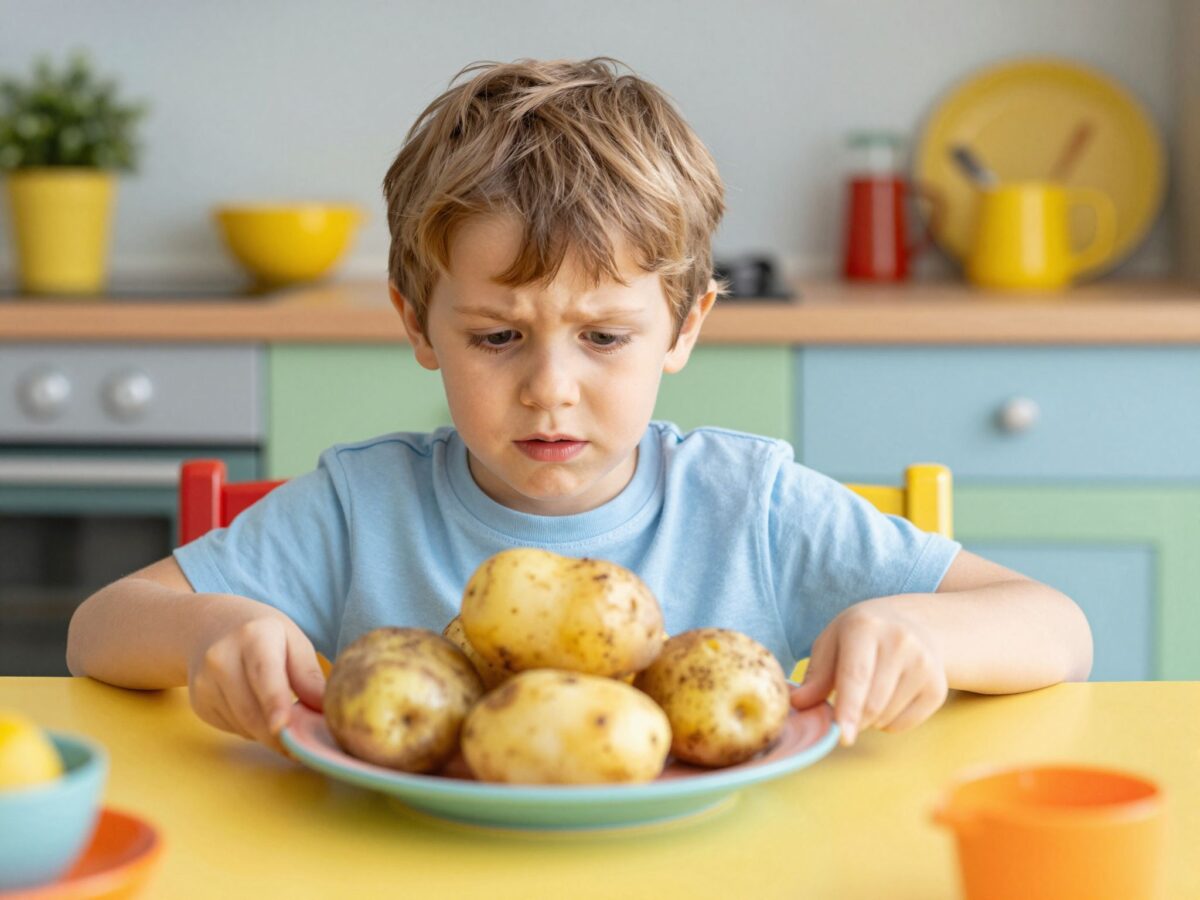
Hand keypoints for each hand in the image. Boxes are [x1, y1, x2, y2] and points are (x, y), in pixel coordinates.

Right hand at [187, 606, 325, 752]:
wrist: (211, 626)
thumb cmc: (263, 634)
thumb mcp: (293, 640)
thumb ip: (308, 674)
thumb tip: (325, 709)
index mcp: (253, 636)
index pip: (264, 674)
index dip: (274, 703)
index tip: (282, 727)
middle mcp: (221, 658)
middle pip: (252, 711)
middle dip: (280, 736)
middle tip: (306, 746)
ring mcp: (204, 683)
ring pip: (243, 726)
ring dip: (269, 732)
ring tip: (285, 718)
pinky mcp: (199, 704)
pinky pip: (233, 729)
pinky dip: (253, 729)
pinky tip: (258, 710)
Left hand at [787, 597, 947, 745]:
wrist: (911, 625)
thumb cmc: (860, 637)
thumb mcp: (832, 642)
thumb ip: (816, 675)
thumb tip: (798, 703)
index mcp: (866, 627)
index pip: (856, 675)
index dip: (847, 709)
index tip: (842, 736)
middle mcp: (900, 642)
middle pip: (872, 703)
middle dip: (852, 719)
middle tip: (843, 712)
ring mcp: (924, 664)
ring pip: (887, 717)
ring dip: (869, 720)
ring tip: (868, 693)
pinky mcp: (938, 687)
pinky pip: (906, 723)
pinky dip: (889, 722)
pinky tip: (888, 698)